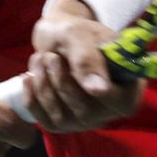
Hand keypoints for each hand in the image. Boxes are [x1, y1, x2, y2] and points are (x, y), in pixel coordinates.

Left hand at [23, 0, 145, 132]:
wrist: (56, 37)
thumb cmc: (75, 33)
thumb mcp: (79, 35)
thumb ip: (88, 58)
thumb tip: (99, 89)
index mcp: (128, 84)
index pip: (124, 103)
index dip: (103, 93)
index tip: (76, 70)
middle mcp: (110, 108)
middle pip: (88, 112)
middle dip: (62, 82)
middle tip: (50, 57)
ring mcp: (87, 119)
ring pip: (64, 118)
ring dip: (45, 87)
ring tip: (40, 59)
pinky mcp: (64, 123)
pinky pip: (47, 121)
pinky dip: (33, 99)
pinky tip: (29, 78)